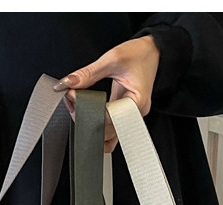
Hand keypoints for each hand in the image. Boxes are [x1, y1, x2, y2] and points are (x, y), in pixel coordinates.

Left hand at [55, 36, 159, 152]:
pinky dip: (97, 128)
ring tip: (77, 106)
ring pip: (107, 135)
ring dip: (90, 124)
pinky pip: (110, 132)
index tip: (72, 96)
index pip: (108, 117)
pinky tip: (86, 116)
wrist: (153, 52)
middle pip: (106, 130)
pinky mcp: (123, 116)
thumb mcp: (113, 59)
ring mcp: (129, 118)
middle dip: (86, 118)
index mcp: (136, 102)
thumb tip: (69, 83)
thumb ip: (89, 73)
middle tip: (72, 100)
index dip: (87, 109)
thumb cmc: (139, 54)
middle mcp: (134, 114)